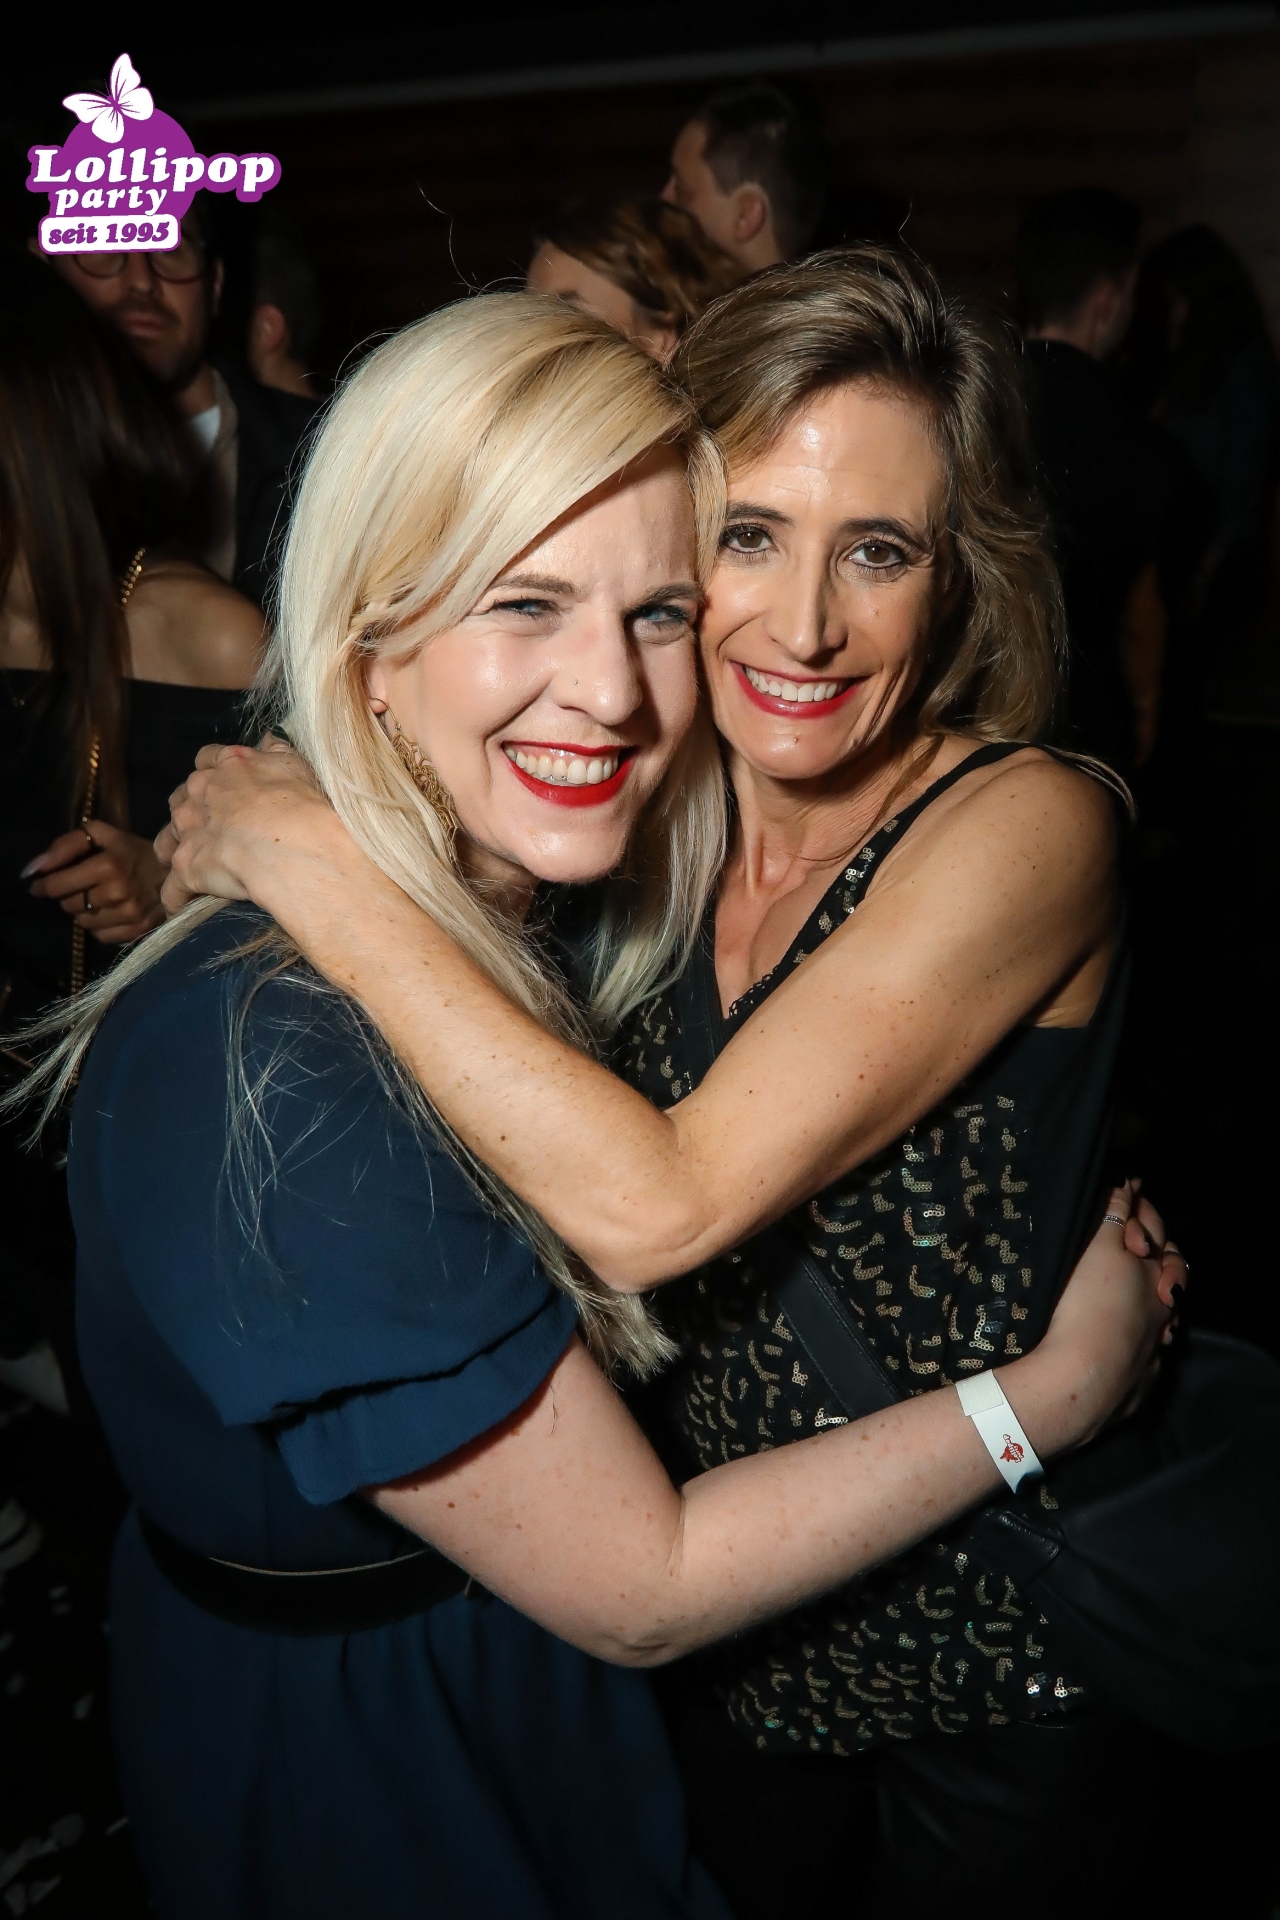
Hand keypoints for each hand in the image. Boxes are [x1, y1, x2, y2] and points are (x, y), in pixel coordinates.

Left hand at [24, 820, 166, 944]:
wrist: (177, 873)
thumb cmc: (134, 851)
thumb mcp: (102, 835)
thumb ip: (66, 845)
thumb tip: (33, 869)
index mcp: (108, 865)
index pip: (57, 885)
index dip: (43, 885)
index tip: (39, 884)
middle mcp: (118, 893)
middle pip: (69, 905)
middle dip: (67, 896)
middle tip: (78, 888)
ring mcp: (129, 915)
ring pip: (83, 923)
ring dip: (83, 912)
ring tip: (96, 900)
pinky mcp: (138, 931)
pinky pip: (100, 936)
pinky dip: (99, 926)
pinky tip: (109, 912)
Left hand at [157, 736, 323, 915]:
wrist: (292, 843)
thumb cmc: (302, 803)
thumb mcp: (297, 764)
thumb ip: (278, 750)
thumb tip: (268, 740)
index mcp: (230, 765)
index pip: (208, 759)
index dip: (214, 774)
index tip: (224, 787)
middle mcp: (201, 793)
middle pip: (181, 799)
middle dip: (191, 814)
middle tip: (212, 831)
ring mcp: (190, 830)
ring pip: (166, 841)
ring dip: (175, 852)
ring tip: (190, 869)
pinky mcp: (186, 868)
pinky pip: (172, 889)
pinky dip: (177, 898)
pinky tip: (184, 908)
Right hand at [1021, 1182, 1184, 1452]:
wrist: (1081, 1382)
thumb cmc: (1089, 1309)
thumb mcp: (1099, 1251)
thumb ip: (1115, 1219)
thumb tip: (1128, 1187)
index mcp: (1152, 1276)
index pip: (1153, 1232)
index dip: (1139, 1209)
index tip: (1129, 1189)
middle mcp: (1161, 1310)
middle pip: (1169, 1273)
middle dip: (1160, 1252)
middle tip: (1145, 1238)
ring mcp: (1152, 1346)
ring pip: (1166, 1316)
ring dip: (1158, 1298)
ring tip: (1152, 1290)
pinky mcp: (1139, 1378)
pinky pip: (1150, 1352)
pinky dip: (1147, 1338)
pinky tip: (1138, 1340)